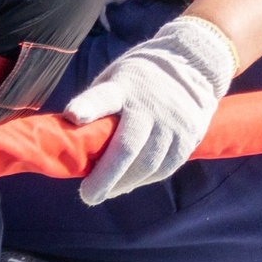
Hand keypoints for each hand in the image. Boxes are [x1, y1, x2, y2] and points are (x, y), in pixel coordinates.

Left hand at [65, 15, 236, 204]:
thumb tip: (69, 138)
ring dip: (124, 184)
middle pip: (127, 145)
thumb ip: (98, 104)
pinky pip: (164, 168)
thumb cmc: (139, 80)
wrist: (192, 65)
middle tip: (88, 195)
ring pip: (146, 164)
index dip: (88, 106)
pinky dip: (144, 180)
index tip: (73, 115)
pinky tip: (130, 183)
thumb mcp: (116, 78)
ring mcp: (171, 121)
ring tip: (106, 192)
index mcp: (124, 86)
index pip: (103, 97)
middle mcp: (149, 104)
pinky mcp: (188, 136)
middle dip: (105, 176)